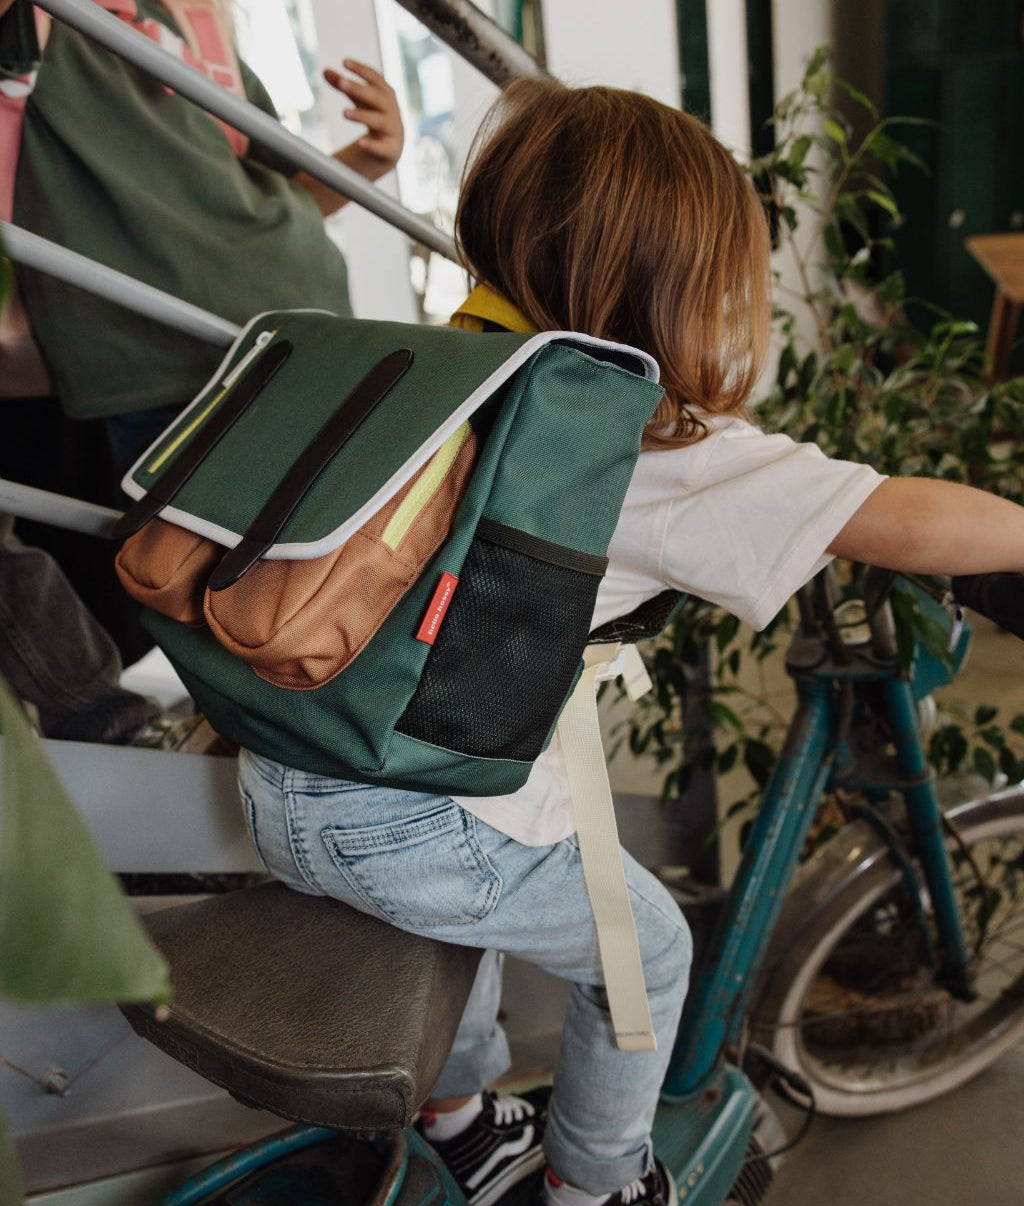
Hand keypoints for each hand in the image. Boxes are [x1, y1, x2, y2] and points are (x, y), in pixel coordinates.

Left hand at [326, 59, 403, 180]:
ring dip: (362, 116)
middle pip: (376, 97)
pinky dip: (372, 146)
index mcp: (386, 94)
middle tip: (342, 83)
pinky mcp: (390, 149)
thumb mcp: (359, 100)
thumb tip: (324, 71)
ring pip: (379, 121)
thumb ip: (344, 86)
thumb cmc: (374, 115)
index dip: (361, 70)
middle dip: (360, 89)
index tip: (344, 62)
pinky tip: (360, 144)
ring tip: (345, 113)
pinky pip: (382, 147)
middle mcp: (391, 110)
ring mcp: (392, 129)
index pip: (375, 78)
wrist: (393, 146)